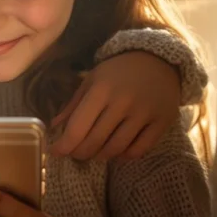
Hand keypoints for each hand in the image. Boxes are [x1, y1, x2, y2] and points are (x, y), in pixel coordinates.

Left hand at [50, 51, 180, 159]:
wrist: (158, 60)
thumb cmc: (118, 71)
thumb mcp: (92, 80)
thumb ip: (73, 104)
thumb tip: (54, 126)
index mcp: (101, 90)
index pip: (78, 127)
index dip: (64, 145)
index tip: (55, 152)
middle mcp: (123, 103)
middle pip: (95, 141)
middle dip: (80, 152)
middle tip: (74, 153)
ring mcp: (144, 114)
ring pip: (116, 149)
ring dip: (100, 156)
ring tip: (93, 152)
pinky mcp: (162, 122)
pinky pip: (139, 150)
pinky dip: (124, 156)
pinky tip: (116, 151)